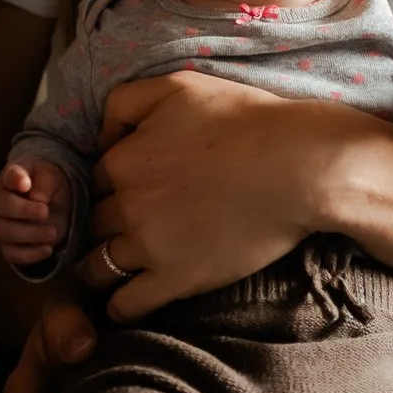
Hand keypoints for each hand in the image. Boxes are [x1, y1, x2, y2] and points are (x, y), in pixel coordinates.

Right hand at [0, 158, 71, 267]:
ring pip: (5, 232)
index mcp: (10, 179)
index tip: (26, 184)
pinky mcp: (9, 245)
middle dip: (24, 211)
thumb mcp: (53, 177)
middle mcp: (0, 201)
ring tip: (52, 232)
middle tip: (46, 212)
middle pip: (1, 207)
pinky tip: (48, 249)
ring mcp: (1, 224)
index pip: (9, 176)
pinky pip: (12, 254)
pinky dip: (30, 254)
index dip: (15, 179)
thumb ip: (45, 183)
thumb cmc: (49, 186)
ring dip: (31, 234)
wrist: (55, 204)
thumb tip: (39, 198)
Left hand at [82, 73, 319, 323]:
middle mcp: (127, 205)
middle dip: (105, 224)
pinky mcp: (177, 279)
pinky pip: (126, 303)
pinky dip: (117, 306)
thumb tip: (99, 137)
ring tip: (109, 271)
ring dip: (100, 267)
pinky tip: (119, 305)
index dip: (112, 185)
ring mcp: (149, 246)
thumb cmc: (244, 120)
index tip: (130, 191)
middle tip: (128, 226)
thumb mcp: (177, 86)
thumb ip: (124, 103)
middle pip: (95, 222)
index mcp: (123, 160)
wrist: (297, 166)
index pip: (97, 180)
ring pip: (98, 265)